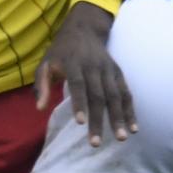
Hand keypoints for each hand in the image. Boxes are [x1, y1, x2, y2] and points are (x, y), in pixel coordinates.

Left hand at [35, 1, 134, 145]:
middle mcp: (94, 67)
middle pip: (98, 96)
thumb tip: (39, 108)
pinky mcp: (118, 73)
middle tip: (96, 143)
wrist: (84, 29)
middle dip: (99, 120)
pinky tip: (134, 128)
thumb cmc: (60, 52)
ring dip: (119, 118)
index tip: (80, 123)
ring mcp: (109, 70)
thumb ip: (42, 85)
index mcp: (74, 63)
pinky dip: (130, 110)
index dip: (79, 103)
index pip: (78, 84)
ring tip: (122, 138)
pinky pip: (126, 93)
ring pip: (115, 96)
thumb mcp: (45, 63)